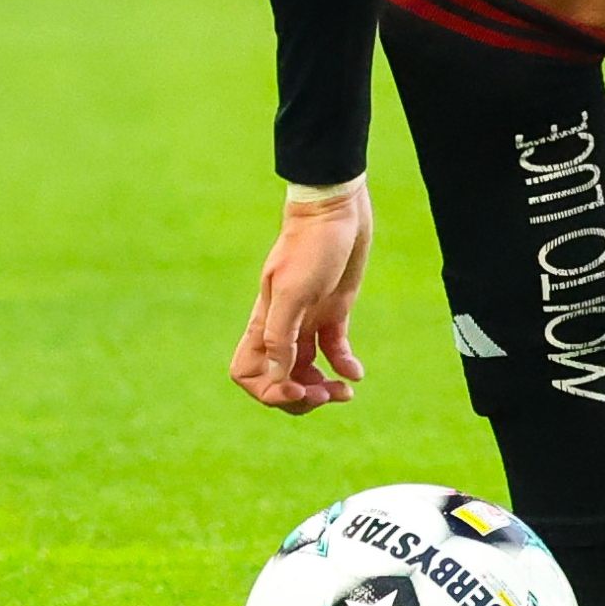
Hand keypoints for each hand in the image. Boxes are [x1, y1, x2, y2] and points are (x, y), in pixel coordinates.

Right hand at [231, 185, 371, 413]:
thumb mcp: (294, 289)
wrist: (336, 209)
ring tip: (345, 391)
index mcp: (265, 323)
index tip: (297, 388)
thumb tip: (278, 376)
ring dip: (322, 387)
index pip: (249, 372)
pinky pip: (334, 349)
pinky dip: (344, 365)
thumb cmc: (312, 245)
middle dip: (300, 396)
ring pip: (307, 369)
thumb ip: (280, 334)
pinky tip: (356, 373)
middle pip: (280, 377)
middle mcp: (284, 326)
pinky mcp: (334, 310)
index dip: (268, 390)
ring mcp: (309, 319)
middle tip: (326, 395)